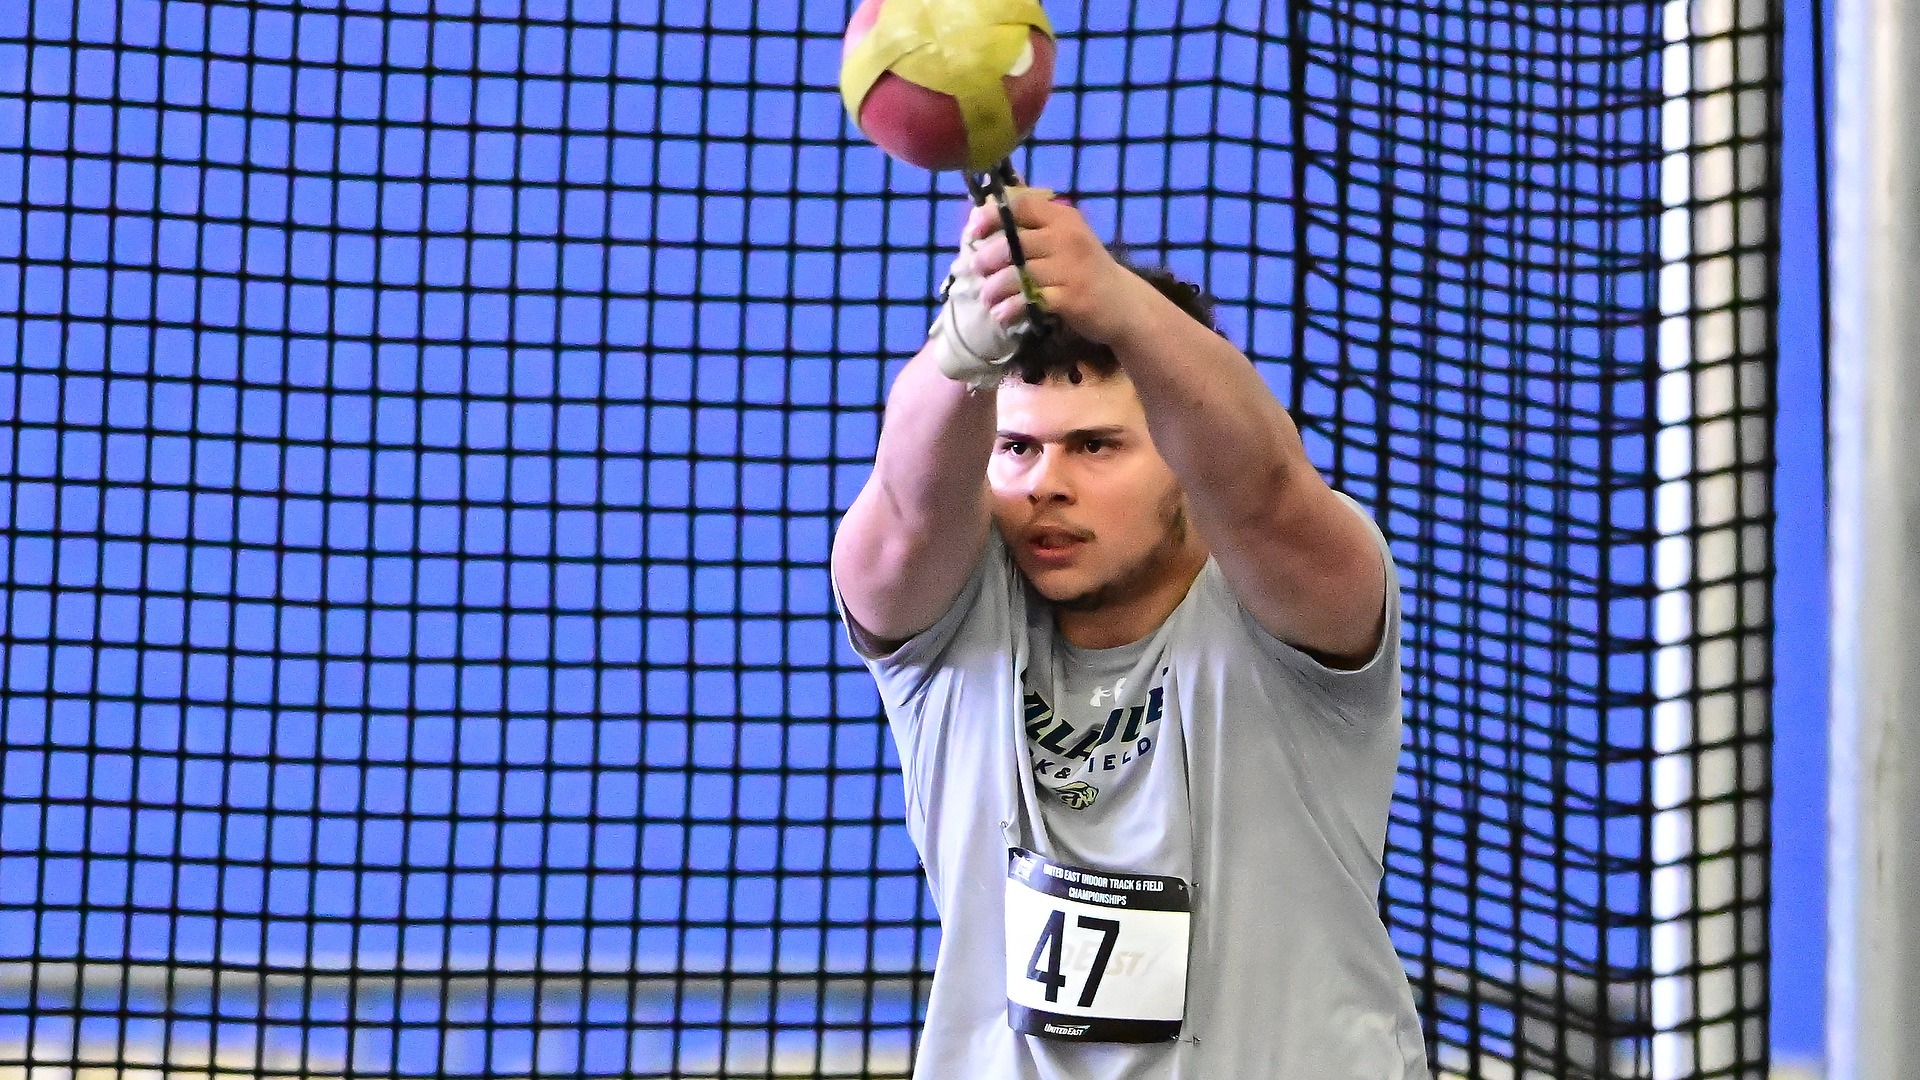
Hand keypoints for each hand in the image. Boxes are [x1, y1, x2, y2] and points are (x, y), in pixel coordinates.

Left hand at [966, 195, 1153, 346]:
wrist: (1123, 303)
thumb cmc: (1084, 268)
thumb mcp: (1065, 237)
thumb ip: (1033, 226)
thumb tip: (983, 214)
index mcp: (1063, 217)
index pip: (1020, 206)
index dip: (991, 215)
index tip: (973, 231)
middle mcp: (1067, 238)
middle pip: (1014, 242)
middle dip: (988, 258)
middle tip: (977, 270)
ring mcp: (1070, 269)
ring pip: (1018, 273)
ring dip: (995, 288)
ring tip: (987, 298)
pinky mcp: (1071, 298)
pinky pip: (1030, 301)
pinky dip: (1011, 309)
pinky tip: (1002, 315)